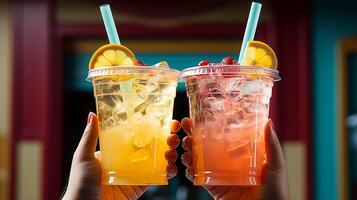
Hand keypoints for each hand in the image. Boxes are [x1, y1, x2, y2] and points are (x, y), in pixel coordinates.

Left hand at [62, 112, 180, 199]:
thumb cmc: (80, 183)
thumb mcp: (84, 157)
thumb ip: (90, 137)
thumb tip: (93, 114)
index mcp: (115, 151)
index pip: (135, 135)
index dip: (149, 127)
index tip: (162, 119)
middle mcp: (126, 160)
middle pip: (149, 146)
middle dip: (164, 139)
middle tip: (173, 135)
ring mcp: (134, 174)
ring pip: (156, 161)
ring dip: (168, 154)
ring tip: (173, 151)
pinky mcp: (139, 187)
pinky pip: (156, 178)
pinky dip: (166, 173)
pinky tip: (172, 167)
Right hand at [181, 118, 289, 199]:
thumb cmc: (276, 192)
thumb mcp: (276, 166)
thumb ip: (271, 145)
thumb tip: (267, 121)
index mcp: (244, 156)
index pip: (226, 137)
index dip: (213, 127)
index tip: (202, 117)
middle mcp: (230, 164)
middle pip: (209, 147)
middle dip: (195, 137)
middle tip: (187, 128)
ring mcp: (221, 176)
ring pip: (200, 161)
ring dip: (190, 152)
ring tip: (185, 145)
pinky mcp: (215, 189)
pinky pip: (200, 179)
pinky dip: (191, 173)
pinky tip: (188, 166)